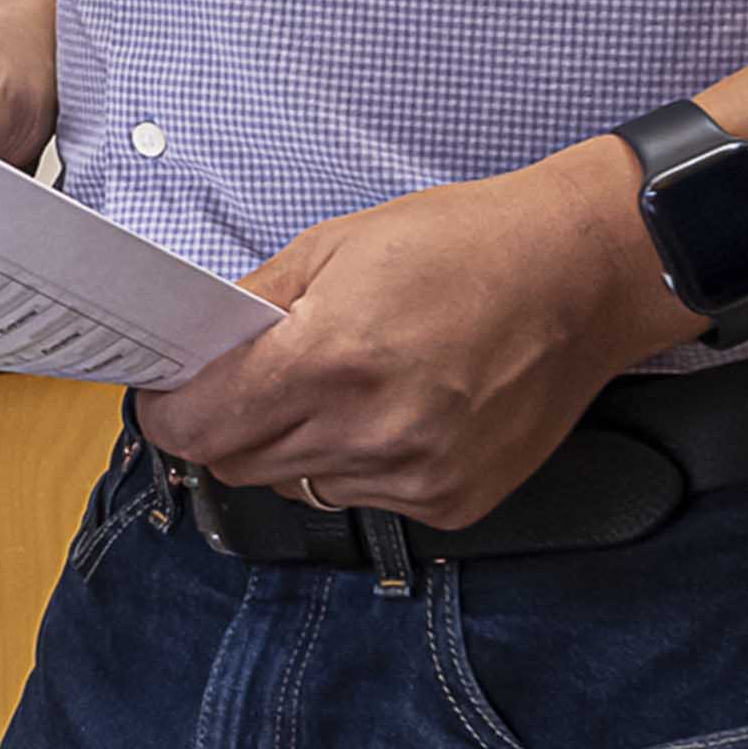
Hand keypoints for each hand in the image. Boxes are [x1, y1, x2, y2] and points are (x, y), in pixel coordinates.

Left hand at [133, 140, 695, 529]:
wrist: (579, 275)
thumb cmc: (463, 245)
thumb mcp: (334, 246)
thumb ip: (254, 306)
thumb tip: (197, 347)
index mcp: (330, 359)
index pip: (200, 426)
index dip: (169, 411)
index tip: (168, 395)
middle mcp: (371, 432)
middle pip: (238, 465)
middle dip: (225, 426)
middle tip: (247, 382)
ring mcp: (416, 476)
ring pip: (299, 487)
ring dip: (294, 446)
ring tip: (340, 385)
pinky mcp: (453, 503)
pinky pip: (364, 498)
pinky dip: (358, 462)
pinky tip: (395, 409)